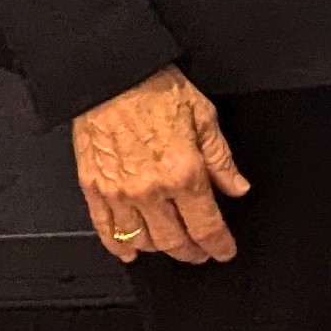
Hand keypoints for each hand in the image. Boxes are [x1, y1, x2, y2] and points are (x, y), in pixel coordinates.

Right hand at [72, 66, 248, 264]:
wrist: (112, 77)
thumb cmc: (156, 90)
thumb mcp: (205, 118)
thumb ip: (222, 159)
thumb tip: (237, 187)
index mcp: (183, 172)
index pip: (206, 226)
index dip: (219, 245)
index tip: (224, 250)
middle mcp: (151, 190)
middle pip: (174, 241)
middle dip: (192, 253)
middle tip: (202, 253)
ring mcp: (118, 193)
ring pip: (141, 241)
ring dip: (160, 250)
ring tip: (172, 247)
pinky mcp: (93, 188)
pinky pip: (104, 229)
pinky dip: (117, 247)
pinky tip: (128, 252)